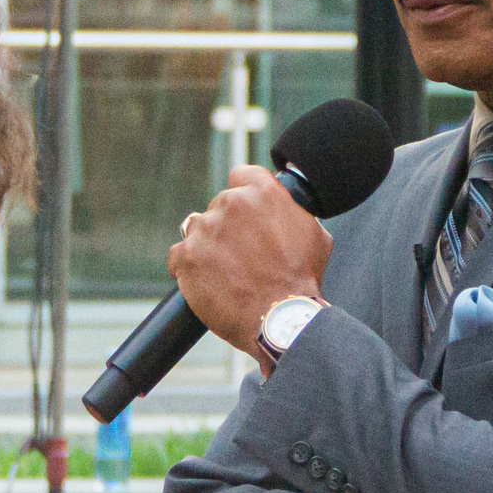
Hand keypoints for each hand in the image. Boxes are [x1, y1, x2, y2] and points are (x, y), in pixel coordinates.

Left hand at [168, 164, 332, 359]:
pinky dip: (187, 268)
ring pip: (197, 229)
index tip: (245, 214)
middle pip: (219, 206)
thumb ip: (292, 212)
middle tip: (241, 254)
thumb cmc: (301, 279)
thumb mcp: (314, 233)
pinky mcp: (186, 257)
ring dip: (207, 245)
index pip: (241, 176)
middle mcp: (231, 203)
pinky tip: (205, 282)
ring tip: (224, 271)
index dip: (244, 197)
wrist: (280, 317)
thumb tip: (286, 210)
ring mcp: (205, 229)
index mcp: (263, 191)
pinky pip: (177, 256)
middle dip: (227, 227)